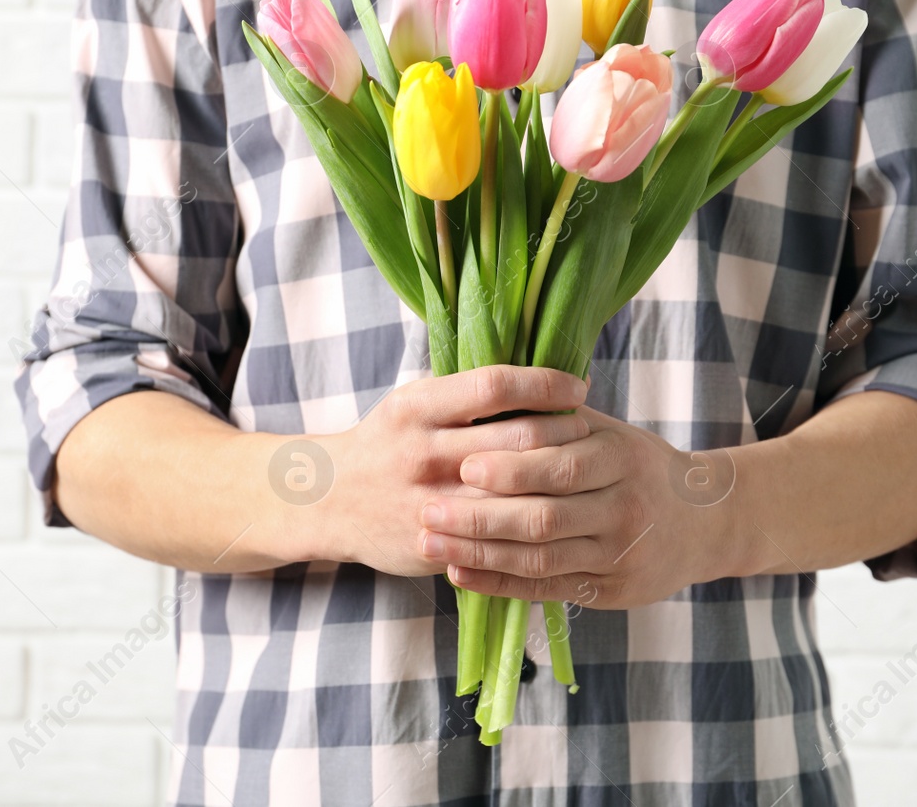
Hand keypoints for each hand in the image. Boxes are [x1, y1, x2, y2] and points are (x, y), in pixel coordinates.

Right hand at [315, 366, 589, 577]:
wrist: (328, 501)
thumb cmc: (388, 442)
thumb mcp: (412, 404)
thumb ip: (466, 394)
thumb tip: (544, 374)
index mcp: (417, 408)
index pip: (495, 386)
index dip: (546, 384)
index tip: (578, 387)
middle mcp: (421, 452)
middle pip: (516, 439)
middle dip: (565, 433)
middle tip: (588, 430)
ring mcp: (428, 502)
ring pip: (516, 491)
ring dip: (560, 479)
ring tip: (582, 468)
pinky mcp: (436, 543)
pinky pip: (500, 535)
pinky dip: (535, 522)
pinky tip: (557, 510)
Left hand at [418, 407, 732, 607]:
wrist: (705, 522)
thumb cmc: (638, 465)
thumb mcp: (610, 431)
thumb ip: (556, 419)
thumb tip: (486, 396)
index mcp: (622, 457)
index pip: (561, 465)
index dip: (510, 469)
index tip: (462, 465)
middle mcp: (625, 508)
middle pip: (545, 517)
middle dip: (480, 517)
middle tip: (428, 509)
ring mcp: (620, 555)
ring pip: (540, 559)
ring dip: (478, 553)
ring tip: (429, 543)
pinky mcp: (610, 591)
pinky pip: (546, 589)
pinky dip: (498, 583)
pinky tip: (460, 573)